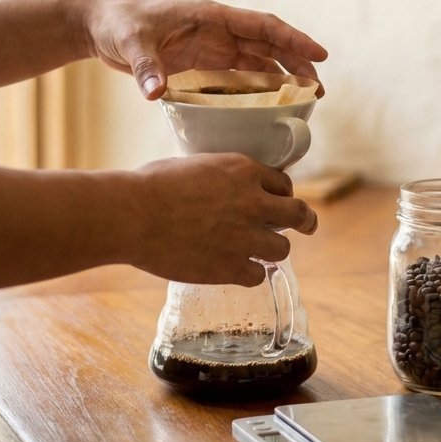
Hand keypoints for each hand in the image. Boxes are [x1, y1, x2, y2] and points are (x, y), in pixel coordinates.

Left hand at [81, 0, 326, 99]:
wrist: (99, 27)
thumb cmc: (118, 23)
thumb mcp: (132, 42)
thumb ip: (146, 66)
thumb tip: (155, 92)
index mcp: (211, 17)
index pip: (263, 26)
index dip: (293, 39)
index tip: (320, 54)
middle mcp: (218, 32)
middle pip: (269, 47)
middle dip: (297, 65)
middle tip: (319, 91)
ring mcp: (211, 50)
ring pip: (257, 65)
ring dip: (281, 81)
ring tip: (303, 103)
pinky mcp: (200, 67)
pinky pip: (235, 81)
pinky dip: (254, 94)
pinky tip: (265, 113)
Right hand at [130, 153, 317, 285]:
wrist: (133, 215)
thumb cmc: (151, 185)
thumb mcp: (194, 165)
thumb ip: (218, 176)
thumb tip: (218, 184)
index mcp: (243, 171)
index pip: (282, 182)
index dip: (280, 192)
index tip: (277, 200)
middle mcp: (252, 202)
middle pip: (298, 214)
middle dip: (304, 220)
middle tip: (308, 225)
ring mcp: (244, 237)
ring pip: (282, 249)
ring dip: (272, 250)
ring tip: (261, 253)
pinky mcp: (230, 267)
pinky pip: (257, 276)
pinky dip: (248, 274)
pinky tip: (237, 271)